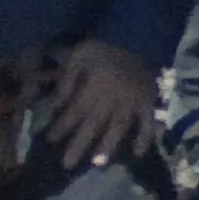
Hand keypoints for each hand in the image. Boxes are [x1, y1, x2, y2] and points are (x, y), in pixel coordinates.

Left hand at [43, 39, 159, 163]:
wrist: (139, 34)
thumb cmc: (104, 46)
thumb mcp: (78, 55)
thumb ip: (67, 80)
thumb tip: (58, 104)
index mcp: (94, 87)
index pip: (75, 111)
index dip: (61, 126)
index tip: (49, 140)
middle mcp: (113, 99)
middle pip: (94, 125)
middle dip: (79, 145)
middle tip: (67, 165)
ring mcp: (133, 101)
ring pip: (119, 127)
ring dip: (108, 146)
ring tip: (97, 164)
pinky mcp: (148, 101)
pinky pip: (148, 122)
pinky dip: (145, 138)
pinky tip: (137, 154)